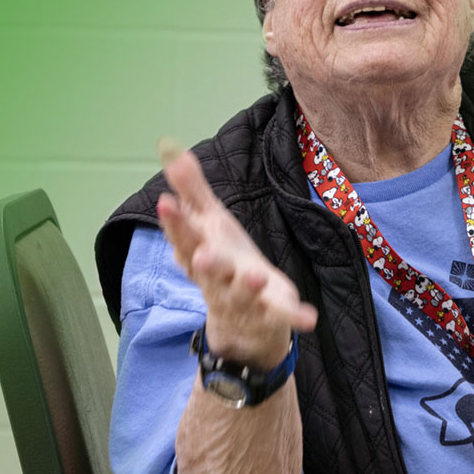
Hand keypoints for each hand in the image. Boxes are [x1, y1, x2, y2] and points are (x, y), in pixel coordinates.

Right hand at [156, 145, 317, 364]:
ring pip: (242, 294)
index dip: (174, 224)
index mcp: (200, 255)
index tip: (166, 203)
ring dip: (247, 286)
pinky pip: (281, 316)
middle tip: (202, 254)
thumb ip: (193, 191)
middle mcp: (216, 281)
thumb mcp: (209, 224)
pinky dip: (293, 316)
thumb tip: (172, 151)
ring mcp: (243, 301)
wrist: (242, 322)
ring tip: (255, 275)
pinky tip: (308, 318)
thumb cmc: (222, 262)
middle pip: (208, 272)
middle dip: (206, 263)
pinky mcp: (269, 315)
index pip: (183, 239)